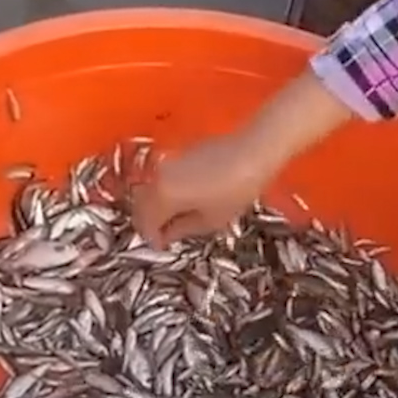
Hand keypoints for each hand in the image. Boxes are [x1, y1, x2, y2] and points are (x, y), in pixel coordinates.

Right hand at [131, 132, 269, 246]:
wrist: (254, 151)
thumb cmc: (236, 190)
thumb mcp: (211, 219)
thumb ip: (182, 229)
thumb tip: (167, 235)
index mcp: (162, 196)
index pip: (145, 223)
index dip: (152, 238)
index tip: (162, 246)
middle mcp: (159, 176)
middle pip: (142, 205)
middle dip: (150, 222)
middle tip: (165, 235)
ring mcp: (169, 162)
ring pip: (152, 190)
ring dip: (157, 206)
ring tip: (176, 219)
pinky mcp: (180, 154)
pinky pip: (164, 178)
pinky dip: (167, 192)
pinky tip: (184, 200)